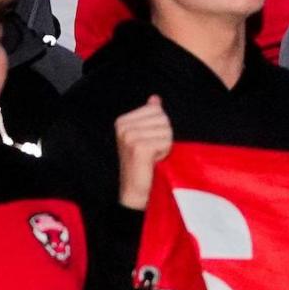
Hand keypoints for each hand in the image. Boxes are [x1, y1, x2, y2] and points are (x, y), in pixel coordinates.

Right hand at [115, 96, 173, 210]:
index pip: (156, 110)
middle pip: (162, 118)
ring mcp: (128, 136)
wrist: (135, 192)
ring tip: (153, 156)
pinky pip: (165, 141)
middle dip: (164, 135)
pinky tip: (154, 160)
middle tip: (152, 151)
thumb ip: (149, 116)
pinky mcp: (138, 147)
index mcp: (122, 121)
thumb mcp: (145, 136)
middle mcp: (122, 126)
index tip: (149, 143)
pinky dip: (164, 152)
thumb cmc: (143, 165)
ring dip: (165, 145)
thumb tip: (155, 98)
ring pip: (166, 130)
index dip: (160, 128)